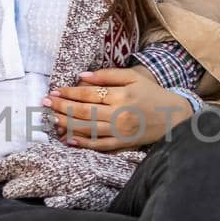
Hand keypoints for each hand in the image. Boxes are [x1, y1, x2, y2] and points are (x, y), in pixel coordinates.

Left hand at [42, 67, 193, 151]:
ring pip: (87, 129)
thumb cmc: (152, 94)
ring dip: (67, 124)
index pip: (88, 94)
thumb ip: (108, 75)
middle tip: (45, 102)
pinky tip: (68, 139)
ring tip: (51, 118)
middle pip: (84, 111)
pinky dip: (82, 143)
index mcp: (121, 95)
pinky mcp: (122, 144)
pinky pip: (99, 145)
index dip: (69, 92)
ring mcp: (120, 131)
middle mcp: (119, 114)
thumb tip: (82, 76)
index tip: (54, 90)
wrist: (174, 117)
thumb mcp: (133, 78)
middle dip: (62, 107)